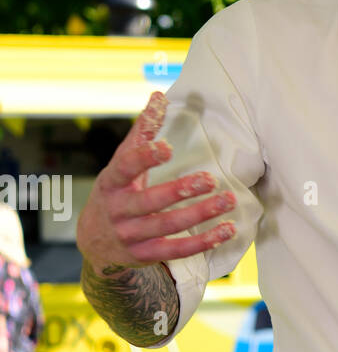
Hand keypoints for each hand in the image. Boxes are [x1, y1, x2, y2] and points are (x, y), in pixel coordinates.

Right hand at [76, 92, 236, 274]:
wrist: (95, 243)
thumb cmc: (116, 193)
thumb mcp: (121, 165)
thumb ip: (142, 133)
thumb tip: (158, 95)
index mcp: (111, 183)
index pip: (125, 168)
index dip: (144, 158)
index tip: (168, 147)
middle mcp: (118, 211)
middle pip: (150, 201)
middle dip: (180, 191)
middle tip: (210, 179)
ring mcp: (131, 236)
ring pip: (167, 227)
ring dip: (199, 214)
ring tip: (227, 200)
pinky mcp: (146, 255)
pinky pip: (177, 250)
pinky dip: (203, 241)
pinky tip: (226, 230)